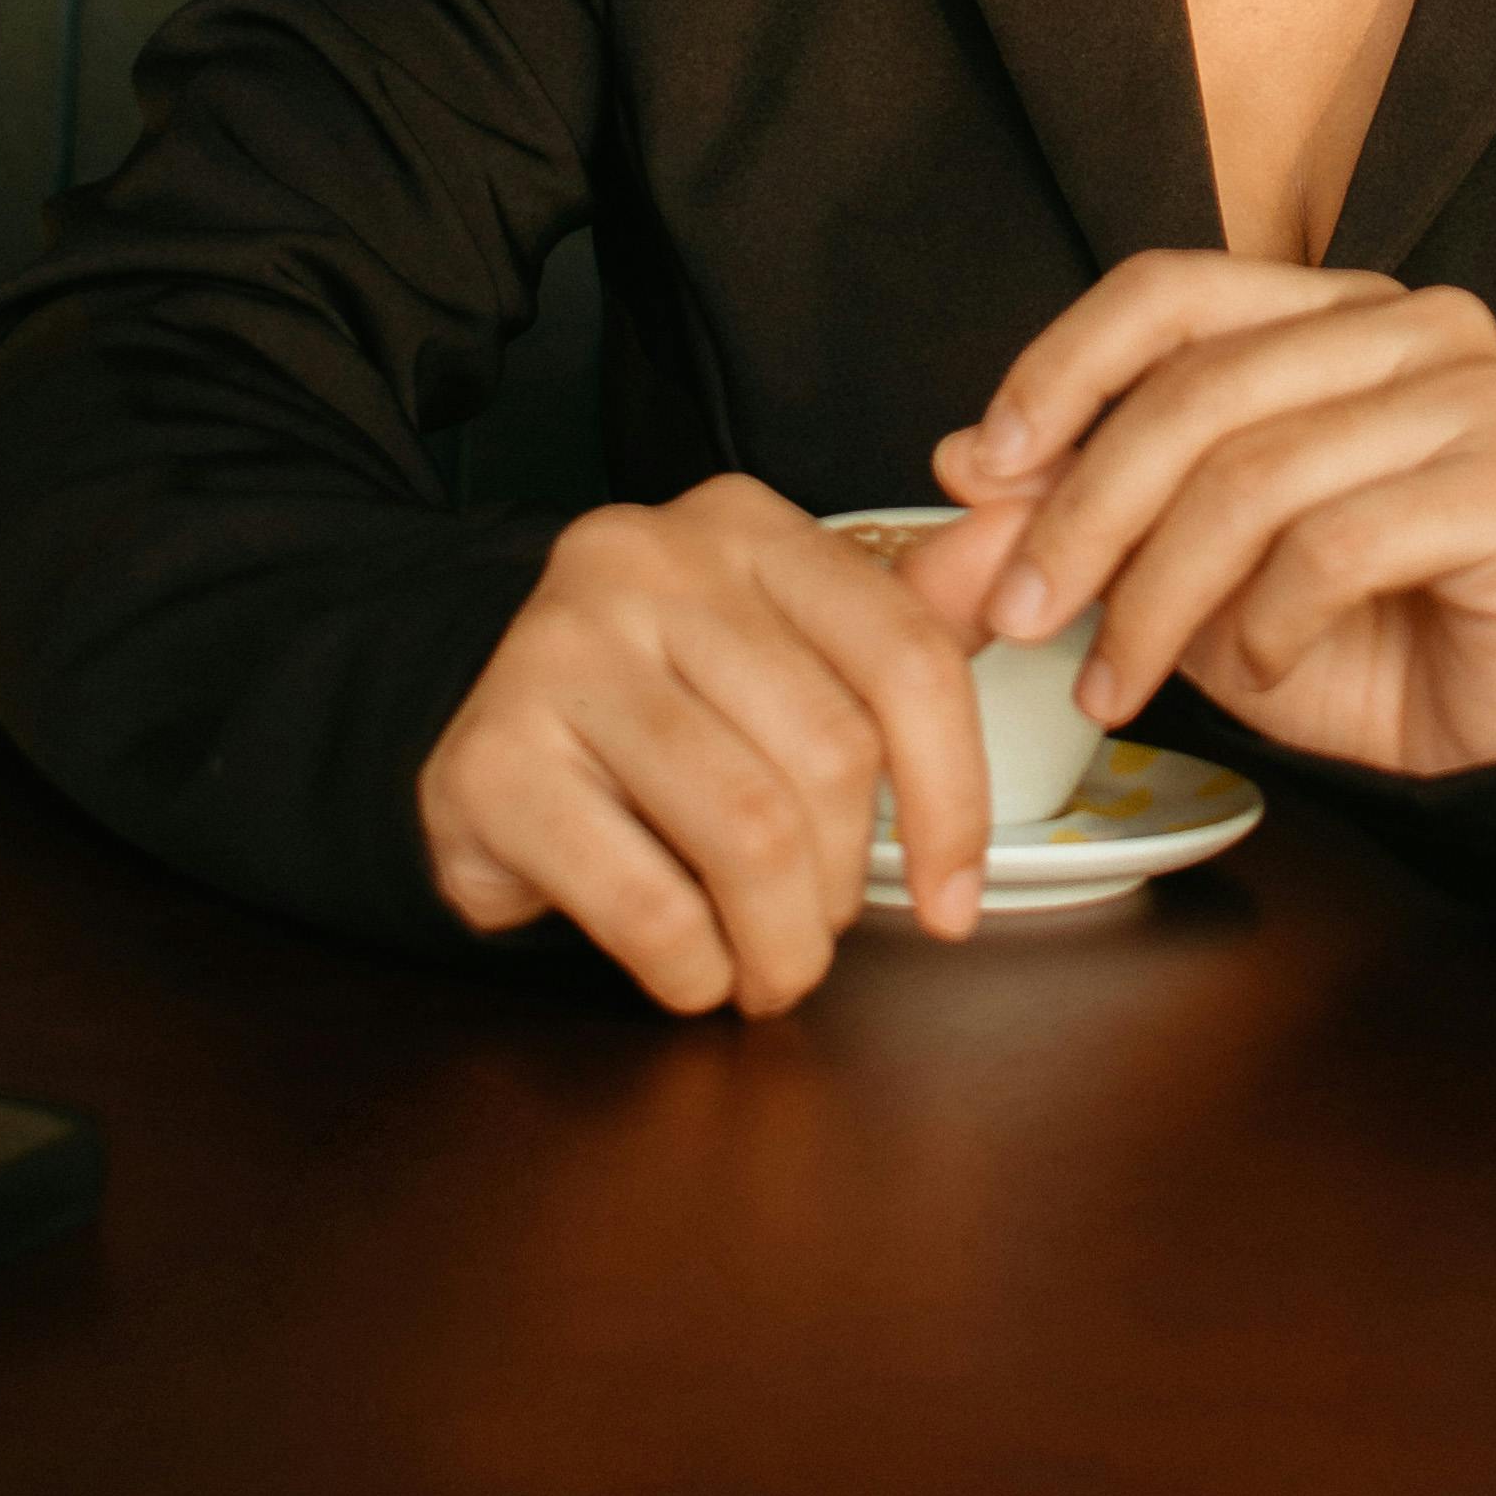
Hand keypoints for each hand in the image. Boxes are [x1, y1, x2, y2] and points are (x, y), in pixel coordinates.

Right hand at [418, 477, 996, 1012]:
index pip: (905, 655)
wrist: (474, 727)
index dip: (955, 798)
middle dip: (846, 882)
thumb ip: (912, 609)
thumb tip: (1022, 542)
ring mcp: (556, 651)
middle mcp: (646, 559)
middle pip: (829, 755)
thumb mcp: (791, 643)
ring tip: (767, 967)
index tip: (956, 900)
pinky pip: (645, 901)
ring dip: (780, 943)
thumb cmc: (668, 699)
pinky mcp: (491, 758)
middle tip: (820, 929)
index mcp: (744, 524)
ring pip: (747, 833)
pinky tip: (694, 971)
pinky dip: (694, 969)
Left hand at [922, 257, 1495, 781]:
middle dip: (1084, 516)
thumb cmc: (1345, 627)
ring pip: (1258, 478)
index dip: (1060, 369)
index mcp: (1328, 307)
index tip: (979, 471)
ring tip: (1117, 684)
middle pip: (1200, 392)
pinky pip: (1340, 545)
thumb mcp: (1182, 570)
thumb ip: (1078, 510)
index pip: (1169, 291)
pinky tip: (1256, 675)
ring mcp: (1478, 397)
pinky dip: (1267, 626)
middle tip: (1017, 620)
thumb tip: (954, 465)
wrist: (1495, 717)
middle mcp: (1411, 324)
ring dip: (1159, 600)